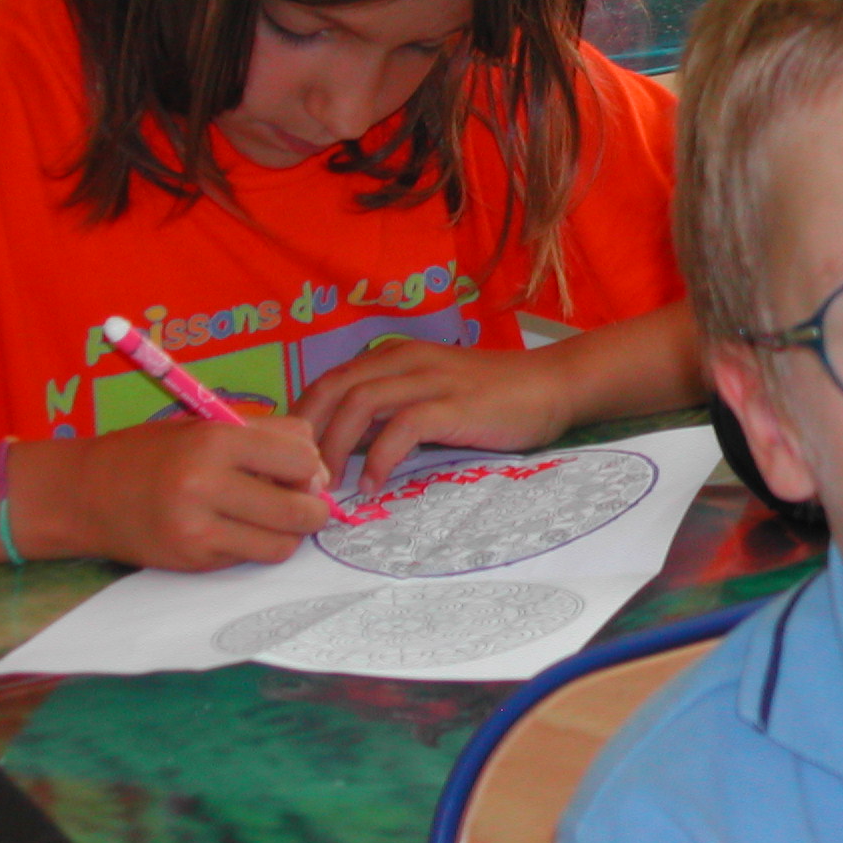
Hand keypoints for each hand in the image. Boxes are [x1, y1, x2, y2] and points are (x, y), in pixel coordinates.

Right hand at [11, 420, 330, 571]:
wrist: (85, 492)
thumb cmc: (156, 452)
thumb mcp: (209, 424)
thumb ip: (271, 437)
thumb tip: (322, 474)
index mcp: (215, 441)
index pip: (302, 459)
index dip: (311, 467)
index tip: (301, 470)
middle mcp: (205, 485)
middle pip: (300, 509)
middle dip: (314, 508)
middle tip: (301, 501)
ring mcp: (197, 529)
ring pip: (282, 544)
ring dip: (289, 533)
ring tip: (270, 517)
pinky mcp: (192, 560)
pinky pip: (251, 558)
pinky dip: (256, 546)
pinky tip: (237, 529)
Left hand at [295, 341, 576, 489]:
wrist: (553, 386)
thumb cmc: (494, 397)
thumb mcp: (431, 396)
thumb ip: (389, 413)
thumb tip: (342, 447)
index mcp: (395, 356)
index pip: (327, 380)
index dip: (300, 420)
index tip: (289, 460)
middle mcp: (405, 360)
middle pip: (332, 388)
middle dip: (306, 434)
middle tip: (297, 477)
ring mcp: (430, 379)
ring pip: (359, 404)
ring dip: (334, 448)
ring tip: (328, 486)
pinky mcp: (454, 404)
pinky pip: (402, 428)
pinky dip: (380, 458)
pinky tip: (374, 485)